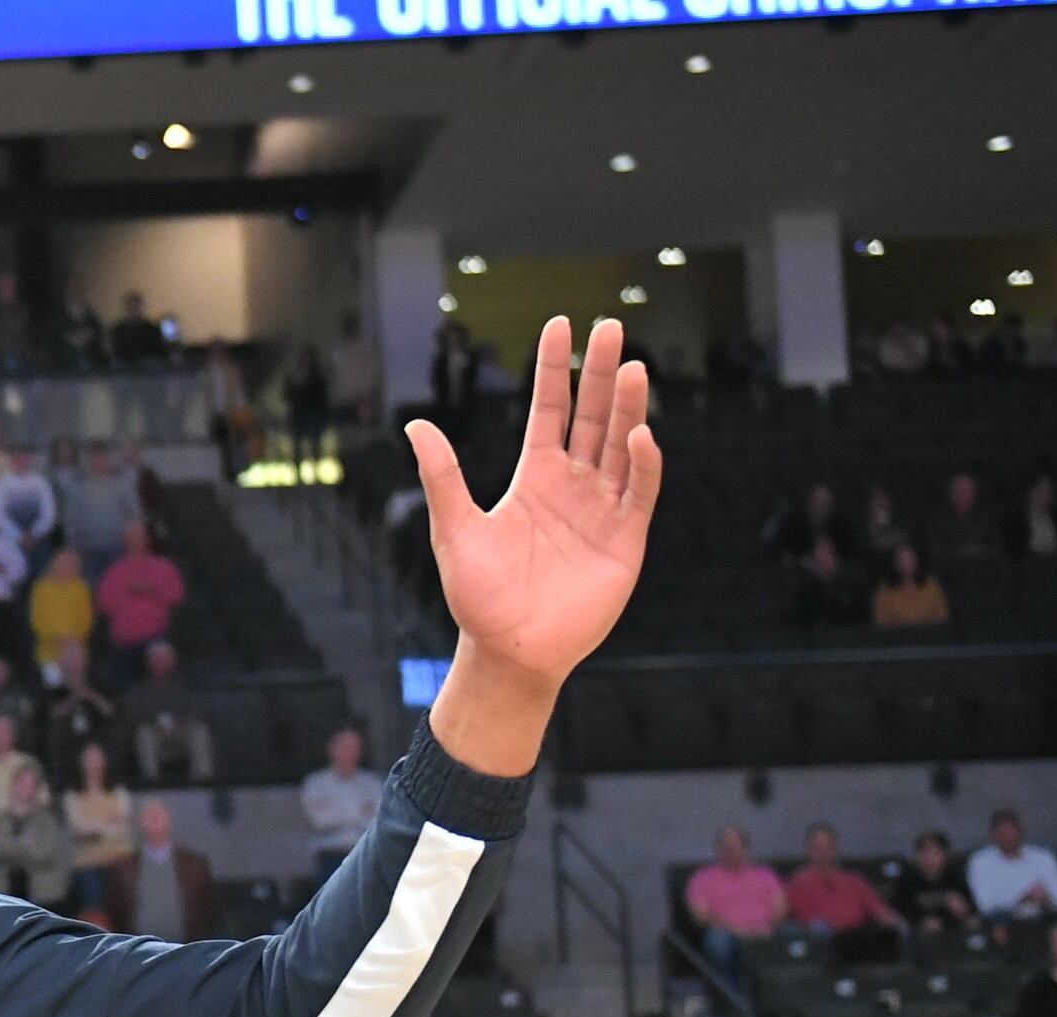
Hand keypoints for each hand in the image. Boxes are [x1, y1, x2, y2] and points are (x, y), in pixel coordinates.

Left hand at [406, 315, 662, 770]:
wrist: (509, 651)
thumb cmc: (478, 597)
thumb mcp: (455, 531)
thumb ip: (443, 478)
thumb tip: (415, 428)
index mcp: (533, 477)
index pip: (550, 411)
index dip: (554, 370)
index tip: (559, 326)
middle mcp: (572, 486)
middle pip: (591, 417)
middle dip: (600, 373)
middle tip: (609, 326)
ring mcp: (601, 510)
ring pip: (619, 446)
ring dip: (627, 408)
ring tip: (632, 366)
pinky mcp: (624, 540)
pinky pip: (637, 494)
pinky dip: (641, 465)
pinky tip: (639, 435)